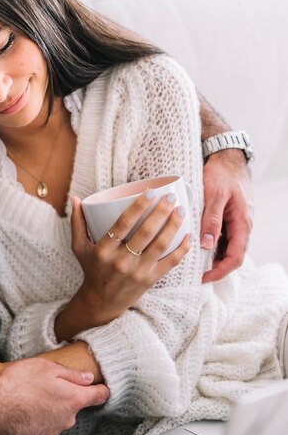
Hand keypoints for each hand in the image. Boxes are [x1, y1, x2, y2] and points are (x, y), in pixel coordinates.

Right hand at [0, 358, 109, 434]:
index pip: (100, 395)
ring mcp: (55, 429)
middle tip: (49, 382)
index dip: (102, 388)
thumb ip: (70, 374)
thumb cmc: (19, 387)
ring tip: (32, 393)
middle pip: (76, 404)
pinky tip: (26, 406)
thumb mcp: (45, 368)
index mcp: (74, 398)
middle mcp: (68, 418)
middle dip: (67, 394)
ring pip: (60, 414)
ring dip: (51, 405)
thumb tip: (87, 377)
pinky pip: (46, 423)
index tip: (102, 384)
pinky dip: (40, 415)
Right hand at [55, 191, 189, 340]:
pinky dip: (182, 248)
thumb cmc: (91, 269)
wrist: (101, 302)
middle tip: (170, 197)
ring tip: (181, 210)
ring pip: (160, 245)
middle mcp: (121, 261)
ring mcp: (137, 272)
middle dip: (161, 211)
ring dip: (173, 225)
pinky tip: (188, 235)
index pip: (123, 223)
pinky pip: (170, 262)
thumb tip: (75, 198)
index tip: (150, 192)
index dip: (138, 206)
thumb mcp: (78, 247)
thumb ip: (77, 222)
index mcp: (103, 250)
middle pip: (145, 232)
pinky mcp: (150, 280)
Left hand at [200, 149, 252, 282]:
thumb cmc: (222, 173)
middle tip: (194, 274)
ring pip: (225, 247)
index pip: (235, 257)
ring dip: (212, 258)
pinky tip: (194, 246)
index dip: (220, 271)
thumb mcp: (215, 195)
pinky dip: (209, 245)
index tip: (203, 278)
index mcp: (242, 224)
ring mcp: (234, 222)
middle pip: (230, 256)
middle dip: (215, 268)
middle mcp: (241, 226)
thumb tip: (207, 245)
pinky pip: (220, 237)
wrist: (226, 156)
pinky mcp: (227, 217)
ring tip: (192, 264)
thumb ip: (211, 220)